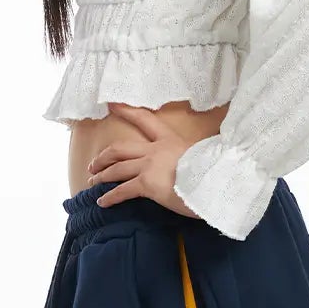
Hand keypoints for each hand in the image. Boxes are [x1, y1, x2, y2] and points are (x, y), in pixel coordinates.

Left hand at [86, 102, 204, 218]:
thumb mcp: (203, 154)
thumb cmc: (214, 168)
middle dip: (104, 156)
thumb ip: (192, 154)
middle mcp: (156, 150)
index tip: (111, 104)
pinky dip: (110, 197)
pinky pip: (122, 190)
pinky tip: (102, 203)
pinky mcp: (147, 184)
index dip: (126, 111)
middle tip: (94, 163)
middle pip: (120, 148)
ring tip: (93, 182)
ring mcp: (149, 166)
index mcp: (170, 139)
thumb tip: (197, 160)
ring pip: (117, 168)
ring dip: (102, 176)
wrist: (215, 179)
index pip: (144, 120)